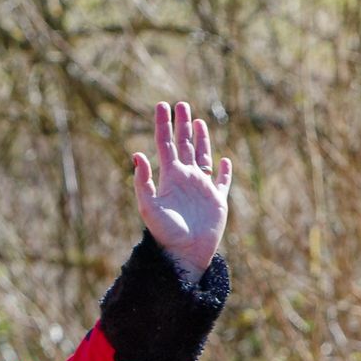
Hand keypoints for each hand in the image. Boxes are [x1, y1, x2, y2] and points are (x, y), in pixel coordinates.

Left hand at [132, 100, 231, 280]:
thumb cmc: (165, 233)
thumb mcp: (149, 206)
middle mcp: (185, 179)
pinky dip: (224, 171)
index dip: (163, 125)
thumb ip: (142, 182)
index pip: (166, 144)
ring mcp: (202, 188)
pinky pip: (222, 182)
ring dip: (201, 140)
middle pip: (184, 145)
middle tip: (181, 105)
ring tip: (198, 122)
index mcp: (170, 177)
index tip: (162, 106)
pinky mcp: (217, 201)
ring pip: (202, 157)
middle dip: (182, 125)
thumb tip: (136, 155)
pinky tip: (224, 161)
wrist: (184, 254)